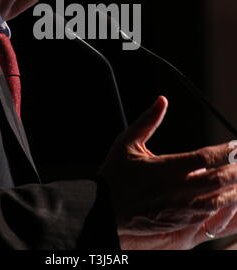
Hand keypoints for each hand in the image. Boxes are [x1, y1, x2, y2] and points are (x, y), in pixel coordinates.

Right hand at [99, 96, 236, 236]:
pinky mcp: (178, 225)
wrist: (102, 209)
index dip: (225, 151)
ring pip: (217, 202)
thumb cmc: (114, 174)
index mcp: (164, 169)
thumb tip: (162, 100)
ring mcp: (178, 210)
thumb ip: (147, 121)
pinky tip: (231, 201)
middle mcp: (175, 190)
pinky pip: (208, 217)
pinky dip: (224, 209)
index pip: (204, 158)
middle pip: (217, 180)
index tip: (236, 145)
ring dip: (234, 191)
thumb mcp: (126, 142)